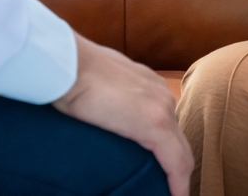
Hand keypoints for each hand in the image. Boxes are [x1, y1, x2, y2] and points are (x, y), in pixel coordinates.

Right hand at [52, 34, 193, 195]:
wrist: (66, 64)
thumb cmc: (71, 71)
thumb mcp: (96, 82)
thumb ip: (106, 96)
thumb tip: (96, 110)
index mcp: (147, 84)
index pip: (165, 121)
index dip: (166, 147)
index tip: (158, 166)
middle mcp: (161, 94)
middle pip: (177, 138)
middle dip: (175, 164)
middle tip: (166, 186)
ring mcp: (161, 108)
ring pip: (180, 151)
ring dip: (176, 174)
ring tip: (166, 192)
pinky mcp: (154, 125)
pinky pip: (176, 163)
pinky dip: (178, 184)